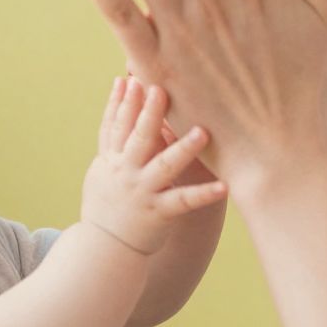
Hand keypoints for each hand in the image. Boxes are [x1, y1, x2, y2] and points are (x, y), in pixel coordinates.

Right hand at [81, 75, 226, 255]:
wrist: (104, 248)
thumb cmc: (108, 204)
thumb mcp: (102, 169)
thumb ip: (112, 137)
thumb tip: (118, 95)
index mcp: (112, 160)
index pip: (116, 126)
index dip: (123, 102)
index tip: (131, 78)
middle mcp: (125, 173)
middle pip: (138, 139)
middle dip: (149, 114)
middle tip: (161, 89)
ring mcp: (142, 192)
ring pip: (164, 167)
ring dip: (183, 149)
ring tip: (203, 132)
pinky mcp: (158, 214)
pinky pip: (184, 201)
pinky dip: (204, 194)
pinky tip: (224, 187)